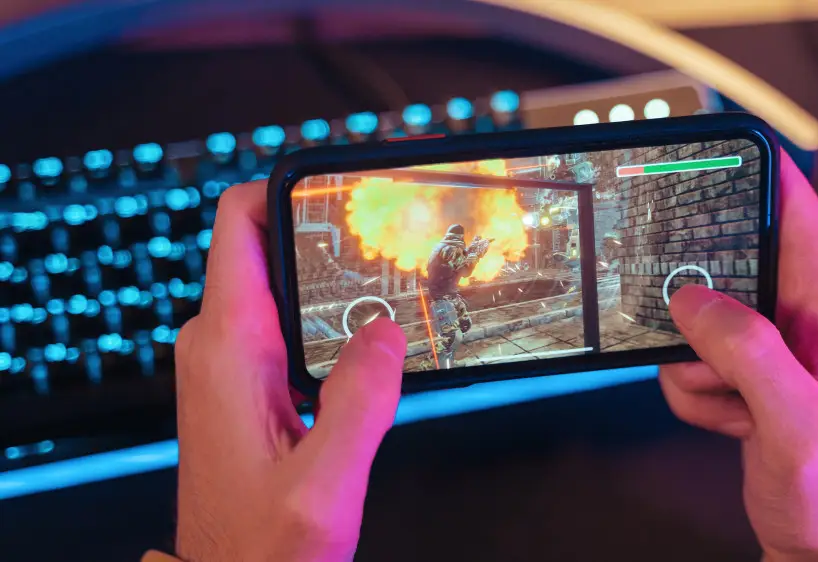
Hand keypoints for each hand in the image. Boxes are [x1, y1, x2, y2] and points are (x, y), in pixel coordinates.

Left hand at [174, 181, 405, 561]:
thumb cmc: (259, 546)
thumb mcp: (323, 483)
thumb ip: (361, 401)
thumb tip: (389, 333)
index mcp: (229, 348)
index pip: (238, 223)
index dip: (289, 189)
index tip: (342, 190)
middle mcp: (220, 344)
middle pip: (270, 245)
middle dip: (330, 236)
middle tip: (389, 244)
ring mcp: (231, 360)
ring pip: (285, 284)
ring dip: (336, 282)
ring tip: (393, 288)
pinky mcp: (248, 379)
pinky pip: (290, 319)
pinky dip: (332, 317)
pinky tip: (373, 340)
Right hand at [659, 152, 817, 560]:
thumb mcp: (798, 418)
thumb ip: (748, 352)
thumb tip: (689, 300)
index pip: (783, 187)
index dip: (732, 168)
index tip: (682, 173)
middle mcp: (796, 292)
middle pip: (717, 245)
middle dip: (690, 300)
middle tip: (705, 351)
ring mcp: (763, 324)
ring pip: (689, 305)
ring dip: (691, 360)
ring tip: (733, 400)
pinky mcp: (740, 355)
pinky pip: (684, 347)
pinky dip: (692, 387)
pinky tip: (731, 416)